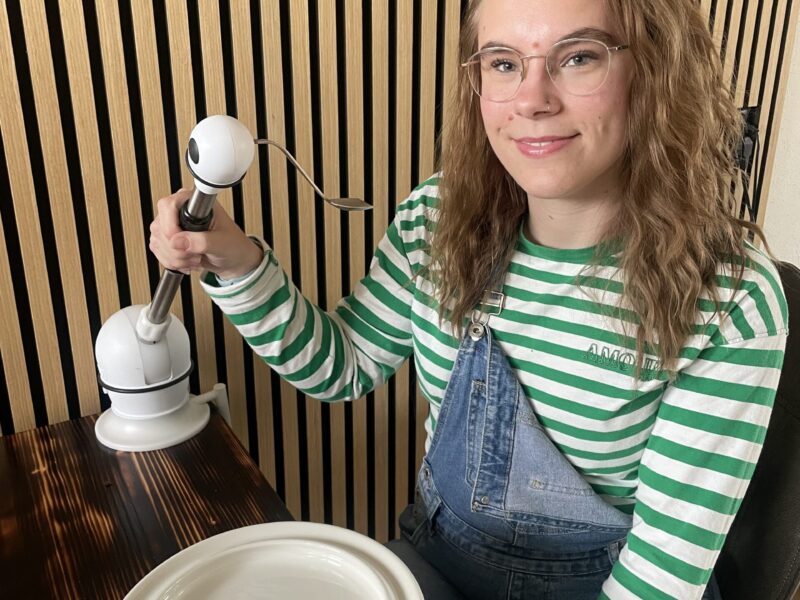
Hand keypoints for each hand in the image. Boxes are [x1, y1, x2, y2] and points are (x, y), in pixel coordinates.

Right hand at [148, 189, 263, 278]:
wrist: (234, 260)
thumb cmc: (233, 245)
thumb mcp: (221, 243)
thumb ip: (201, 241)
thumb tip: (177, 241)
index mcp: (195, 203)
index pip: (168, 205)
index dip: (171, 226)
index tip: (182, 241)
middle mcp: (180, 210)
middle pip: (160, 227)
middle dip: (177, 249)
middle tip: (196, 254)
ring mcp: (173, 225)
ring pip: (157, 241)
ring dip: (175, 257)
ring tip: (195, 258)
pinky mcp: (169, 239)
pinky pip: (157, 250)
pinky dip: (171, 261)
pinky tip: (187, 261)